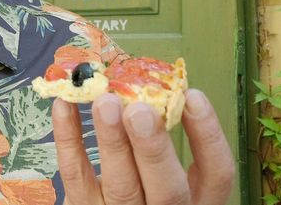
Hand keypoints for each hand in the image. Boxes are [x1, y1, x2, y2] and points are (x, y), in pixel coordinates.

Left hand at [52, 89, 234, 204]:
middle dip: (153, 147)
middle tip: (140, 109)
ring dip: (113, 141)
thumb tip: (147, 87)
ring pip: (122, 186)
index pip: (216, 173)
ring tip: (104, 102)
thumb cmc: (140, 188)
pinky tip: (64, 106)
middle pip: (168, 188)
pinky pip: (76, 176)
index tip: (192, 95)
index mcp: (195, 198)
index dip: (208, 135)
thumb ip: (162, 141)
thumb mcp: (163, 174)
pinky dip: (68, 139)